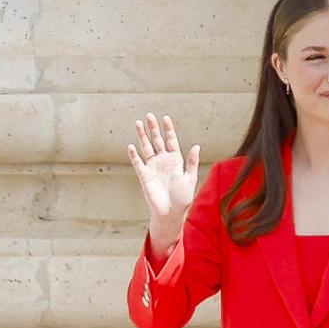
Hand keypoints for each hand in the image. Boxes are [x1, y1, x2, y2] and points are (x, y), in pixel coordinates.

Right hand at [127, 113, 199, 255]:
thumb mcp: (190, 178)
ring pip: (146, 148)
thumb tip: (196, 146)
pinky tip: (132, 146)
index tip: (165, 118)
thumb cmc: (183, 197)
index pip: (171, 141)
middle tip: (149, 115)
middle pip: (157, 141)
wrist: (171, 212)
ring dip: (142, 136)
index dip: (168, 130)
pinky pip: (138, 163)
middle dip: (153, 128)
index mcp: (176, 160)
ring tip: (138, 123)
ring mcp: (153, 167)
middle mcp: (163, 161)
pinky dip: (135, 155)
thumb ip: (191, 162)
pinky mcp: (145, 176)